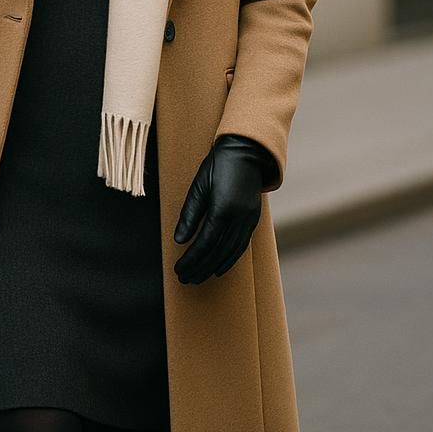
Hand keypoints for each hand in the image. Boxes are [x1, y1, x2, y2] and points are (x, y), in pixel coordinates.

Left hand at [173, 134, 278, 284]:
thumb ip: (190, 215)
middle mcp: (239, 218)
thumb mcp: (198, 186)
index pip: (205, 243)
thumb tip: (180, 241)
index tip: (179, 270)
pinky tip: (219, 267)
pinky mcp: (253, 219)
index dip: (191, 259)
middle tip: (185, 279)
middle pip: (218, 252)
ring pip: (231, 252)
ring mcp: (249, 220)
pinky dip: (229, 259)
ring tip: (198, 277)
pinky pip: (241, 246)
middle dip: (200, 268)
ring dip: (213, 267)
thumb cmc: (218, 165)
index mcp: (223, 208)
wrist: (246, 152)